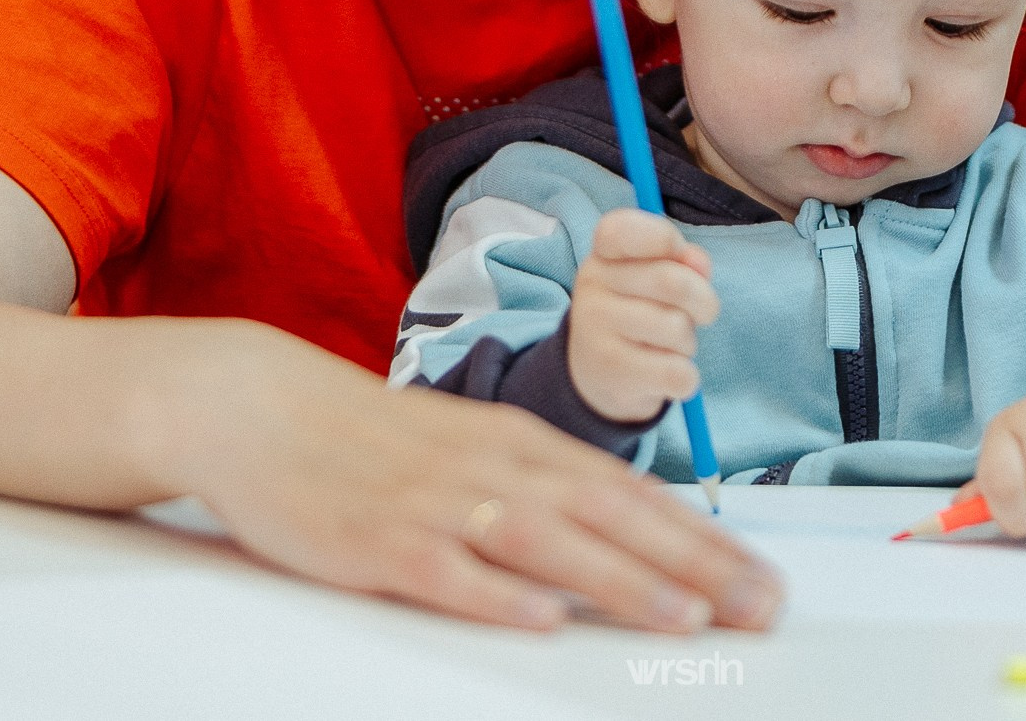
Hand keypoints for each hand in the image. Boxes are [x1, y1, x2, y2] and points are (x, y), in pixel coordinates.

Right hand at [168, 324, 778, 633]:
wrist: (262, 408)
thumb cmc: (374, 440)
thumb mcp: (474, 448)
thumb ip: (545, 488)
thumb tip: (627, 533)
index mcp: (521, 443)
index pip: (633, 493)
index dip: (704, 540)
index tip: (763, 580)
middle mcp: (493, 466)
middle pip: (610, 517)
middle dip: (694, 566)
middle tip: (759, 608)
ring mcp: (437, 503)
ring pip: (545, 542)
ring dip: (618, 580)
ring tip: (682, 618)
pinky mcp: (379, 542)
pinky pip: (446, 572)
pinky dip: (496, 595)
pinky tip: (539, 618)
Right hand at [568, 209, 718, 422]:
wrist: (596, 374)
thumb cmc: (638, 311)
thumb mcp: (656, 277)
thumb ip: (682, 262)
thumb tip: (697, 261)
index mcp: (604, 253)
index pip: (621, 229)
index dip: (662, 238)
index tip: (677, 253)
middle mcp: (591, 286)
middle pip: (671, 282)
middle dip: (704, 301)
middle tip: (705, 313)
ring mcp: (595, 330)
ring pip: (676, 329)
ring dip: (689, 342)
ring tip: (670, 346)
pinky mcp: (610, 371)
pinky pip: (676, 372)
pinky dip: (686, 378)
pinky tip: (667, 374)